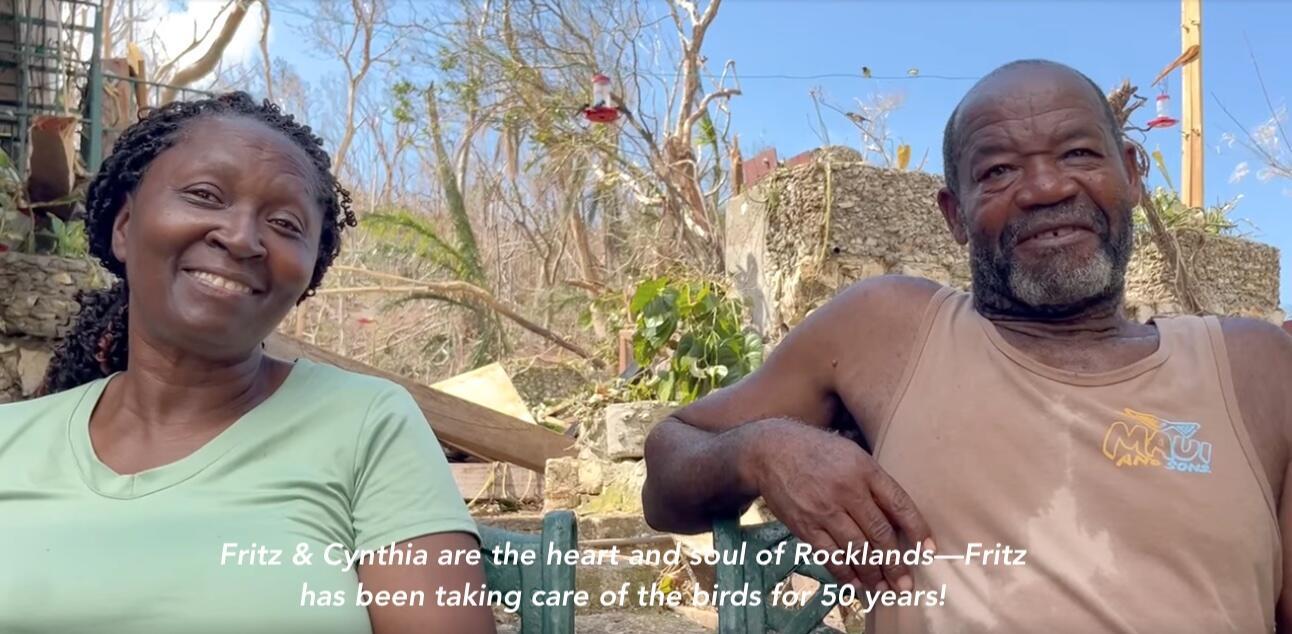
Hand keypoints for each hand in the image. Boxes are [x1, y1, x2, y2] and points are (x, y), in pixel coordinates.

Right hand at [744, 419, 932, 591]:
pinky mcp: (805, 525)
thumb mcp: (852, 455)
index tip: (929, 551)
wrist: (772, 450)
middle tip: (905, 584)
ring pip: (857, 550)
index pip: (899, 504)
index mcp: (865, 470)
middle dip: (896, 564)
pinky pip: (830, 556)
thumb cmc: (818, 452)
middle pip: (880, 534)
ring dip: (873, 574)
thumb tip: (897, 519)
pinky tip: (856, 583)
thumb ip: (874, 484)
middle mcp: (847, 490)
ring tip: (884, 589)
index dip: (918, 530)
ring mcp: (824, 510)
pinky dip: (845, 573)